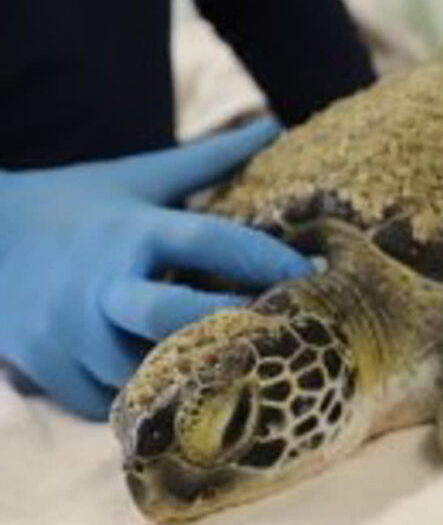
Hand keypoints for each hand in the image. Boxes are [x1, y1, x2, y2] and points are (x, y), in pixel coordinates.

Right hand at [0, 120, 310, 420]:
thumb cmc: (76, 205)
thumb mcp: (139, 178)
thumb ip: (209, 159)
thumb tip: (274, 125)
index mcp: (133, 228)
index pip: (210, 240)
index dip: (265, 257)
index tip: (315, 273)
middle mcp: (102, 280)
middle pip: (170, 313)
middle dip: (227, 326)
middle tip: (282, 335)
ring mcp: (68, 327)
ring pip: (141, 369)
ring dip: (184, 372)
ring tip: (233, 368)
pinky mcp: (45, 364)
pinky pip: (106, 399)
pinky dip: (137, 396)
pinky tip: (166, 386)